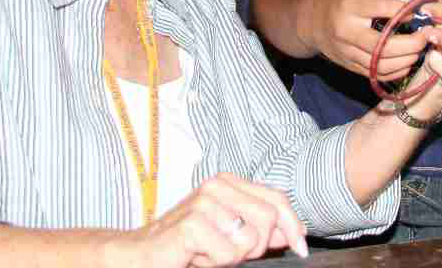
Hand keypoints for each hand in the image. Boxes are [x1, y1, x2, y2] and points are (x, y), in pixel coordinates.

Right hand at [112, 172, 307, 266]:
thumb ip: (260, 229)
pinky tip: (197, 257)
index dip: (293, 225)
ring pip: (251, 238)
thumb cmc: (186, 245)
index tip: (301, 248)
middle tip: (231, 254)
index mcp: (228, 182)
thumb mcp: (229, 234)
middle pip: (270, 217)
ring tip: (209, 253)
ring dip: (234, 257)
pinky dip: (216, 263)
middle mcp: (217, 186)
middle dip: (259, 246)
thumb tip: (294, 231)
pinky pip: (229, 253)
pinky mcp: (192, 224)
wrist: (141, 255)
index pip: (277, 198)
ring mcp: (204, 202)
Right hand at [303, 0, 427, 80]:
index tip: (417, 11)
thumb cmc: (340, 1)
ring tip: (419, 50)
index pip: (380, 9)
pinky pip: (376, 75)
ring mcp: (348, 53)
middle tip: (426, 37)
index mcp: (349, 7)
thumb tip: (409, 2)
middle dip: (411, 44)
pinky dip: (396, 72)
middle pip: (382, 45)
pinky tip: (407, 62)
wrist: (311, 24)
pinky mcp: (350, 67)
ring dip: (406, 60)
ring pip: (381, 65)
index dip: (402, 10)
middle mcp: (347, 32)